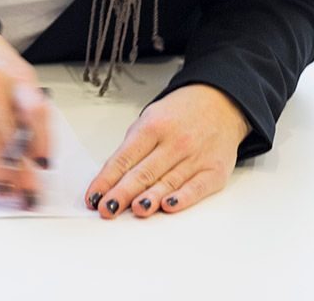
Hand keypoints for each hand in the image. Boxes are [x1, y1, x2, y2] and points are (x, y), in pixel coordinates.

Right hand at [0, 12, 50, 206]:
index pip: (35, 110)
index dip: (41, 140)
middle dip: (19, 169)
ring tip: (1, 191)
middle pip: (9, 133)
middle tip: (25, 194)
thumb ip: (30, 105)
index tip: (44, 167)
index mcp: (17, 76)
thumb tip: (39, 152)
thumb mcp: (17, 71)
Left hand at [85, 83, 249, 218]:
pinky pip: (197, 187)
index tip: (93, 196)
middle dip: (122, 193)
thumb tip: (112, 180)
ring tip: (134, 210)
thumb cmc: (180, 114)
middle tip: (107, 208)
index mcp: (152, 127)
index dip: (106, 179)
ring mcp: (195, 157)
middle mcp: (174, 142)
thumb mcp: (150, 119)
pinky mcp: (215, 171)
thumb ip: (134, 147)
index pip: (123, 158)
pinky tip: (168, 206)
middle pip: (143, 172)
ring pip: (168, 182)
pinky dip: (183, 198)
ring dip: (149, 198)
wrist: (220, 103)